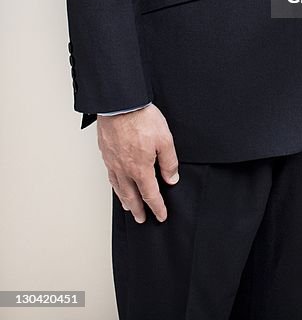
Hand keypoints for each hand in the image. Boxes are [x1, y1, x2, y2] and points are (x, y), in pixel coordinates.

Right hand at [97, 104, 178, 222]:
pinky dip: (115, 186)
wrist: (119, 104)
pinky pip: (110, 176)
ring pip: (118, 188)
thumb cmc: (141, 118)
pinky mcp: (106, 154)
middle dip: (138, 210)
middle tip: (141, 219)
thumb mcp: (165, 139)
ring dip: (125, 201)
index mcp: (140, 169)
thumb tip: (171, 179)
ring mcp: (113, 163)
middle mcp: (124, 170)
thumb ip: (169, 162)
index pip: (150, 195)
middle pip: (132, 196)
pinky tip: (116, 184)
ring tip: (128, 207)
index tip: (161, 216)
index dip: (157, 207)